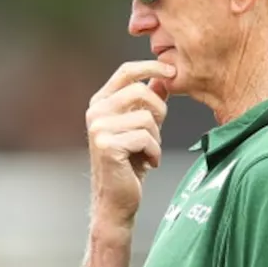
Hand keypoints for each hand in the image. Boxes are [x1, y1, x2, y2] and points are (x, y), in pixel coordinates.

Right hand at [86, 61, 173, 224]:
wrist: (116, 199)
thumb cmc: (130, 163)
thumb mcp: (141, 126)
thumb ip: (148, 101)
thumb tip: (163, 77)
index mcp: (100, 102)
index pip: (126, 72)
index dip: (151, 66)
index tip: (172, 71)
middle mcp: (95, 112)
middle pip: (141, 91)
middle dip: (159, 112)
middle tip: (156, 134)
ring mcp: (98, 128)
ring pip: (146, 118)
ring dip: (156, 139)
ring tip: (148, 153)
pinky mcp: (107, 145)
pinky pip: (145, 138)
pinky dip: (154, 153)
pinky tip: (147, 164)